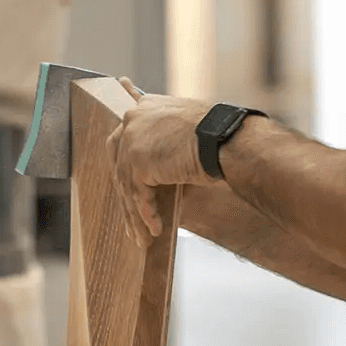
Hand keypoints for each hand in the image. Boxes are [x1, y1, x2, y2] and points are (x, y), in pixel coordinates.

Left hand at [107, 81, 212, 244]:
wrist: (225, 139)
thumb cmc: (218, 135)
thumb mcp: (186, 129)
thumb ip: (166, 138)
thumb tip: (158, 165)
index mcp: (144, 108)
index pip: (123, 141)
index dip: (124, 168)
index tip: (127, 192)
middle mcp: (133, 119)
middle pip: (120, 166)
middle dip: (127, 197)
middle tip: (132, 221)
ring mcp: (132, 139)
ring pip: (128, 186)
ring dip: (136, 215)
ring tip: (143, 237)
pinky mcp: (137, 161)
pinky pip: (138, 195)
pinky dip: (148, 215)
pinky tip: (156, 229)